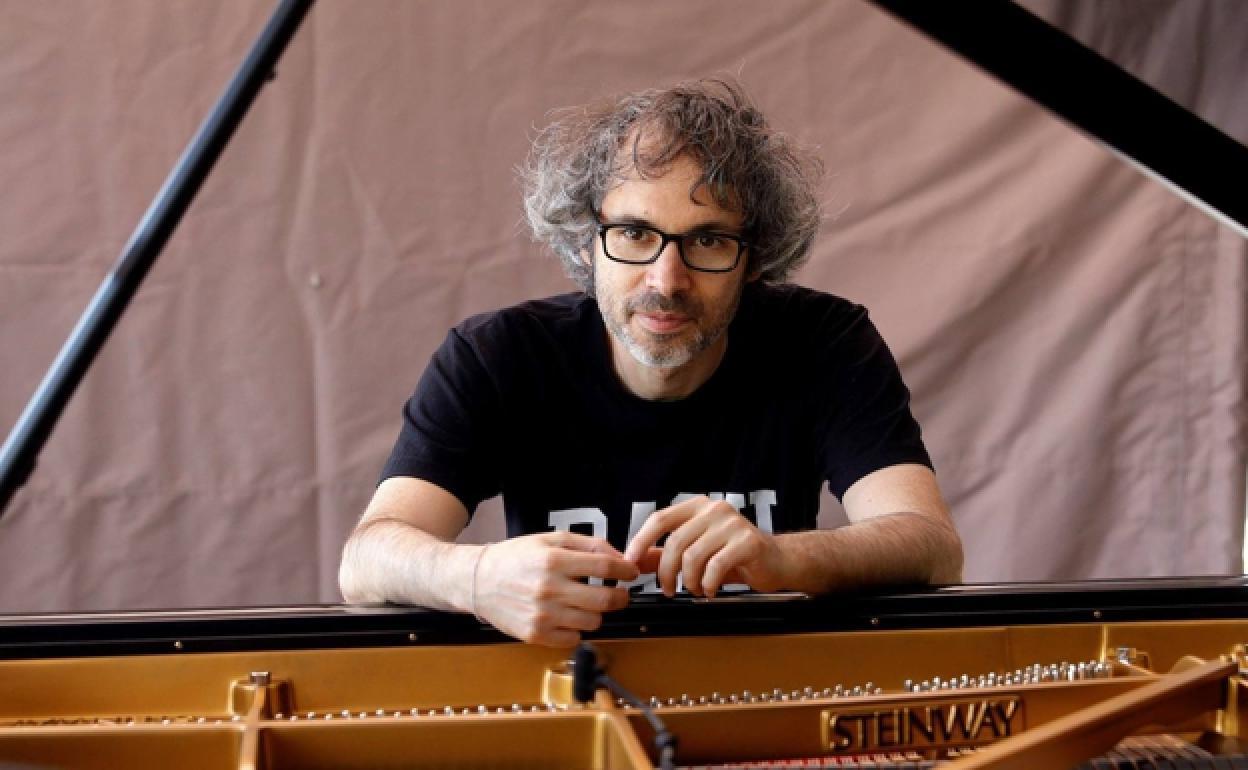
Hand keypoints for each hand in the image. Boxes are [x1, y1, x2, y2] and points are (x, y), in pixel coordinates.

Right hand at [472, 532, 639, 646]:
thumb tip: (618, 558)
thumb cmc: (514, 558)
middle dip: (620, 597)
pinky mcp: (536, 635)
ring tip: (586, 604)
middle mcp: (549, 589)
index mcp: (553, 561)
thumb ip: (588, 545)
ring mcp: (542, 615)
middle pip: (605, 600)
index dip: (625, 571)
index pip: (605, 568)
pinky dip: (577, 629)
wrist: (478, 581)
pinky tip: (567, 616)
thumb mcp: (550, 540)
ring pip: (593, 622)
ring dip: (597, 613)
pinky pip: (574, 639)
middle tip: (619, 593)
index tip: (630, 573)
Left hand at [623, 496, 786, 597]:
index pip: (660, 519)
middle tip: (668, 589)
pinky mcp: (747, 542)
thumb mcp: (696, 552)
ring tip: (697, 589)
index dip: (641, 541)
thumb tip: (634, 562)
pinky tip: (712, 589)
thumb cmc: (735, 556)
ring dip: (689, 582)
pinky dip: (708, 585)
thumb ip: (665, 555)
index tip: (630, 562)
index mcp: (698, 507)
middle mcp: (714, 510)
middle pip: (675, 542)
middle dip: (666, 572)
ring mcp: (732, 524)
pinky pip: (715, 567)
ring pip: (692, 557)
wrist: (777, 561)